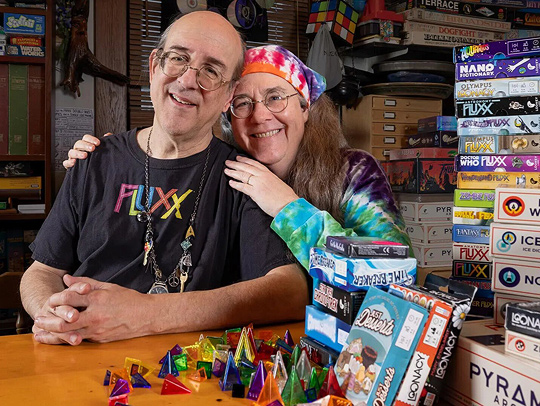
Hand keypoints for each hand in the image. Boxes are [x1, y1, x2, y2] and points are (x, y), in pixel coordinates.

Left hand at [34, 275, 149, 343]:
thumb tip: (67, 278)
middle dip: (48, 322)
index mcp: (97, 299)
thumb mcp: (108, 286)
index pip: (69, 298)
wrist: (147, 316)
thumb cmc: (129, 299)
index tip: (49, 301)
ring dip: (52, 335)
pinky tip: (58, 339)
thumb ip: (85, 282)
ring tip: (40, 334)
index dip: (56, 299)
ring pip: (69, 335)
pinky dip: (67, 339)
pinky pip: (80, 340)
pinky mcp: (100, 340)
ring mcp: (97, 330)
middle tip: (37, 320)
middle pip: (64, 321)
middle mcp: (95, 315)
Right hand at [62, 133, 110, 168]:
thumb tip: (107, 135)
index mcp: (86, 145)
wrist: (95, 172)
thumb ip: (105, 142)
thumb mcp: (103, 150)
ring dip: (78, 153)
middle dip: (85, 145)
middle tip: (93, 148)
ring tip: (85, 155)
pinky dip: (69, 162)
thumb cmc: (97, 159)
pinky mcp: (70, 166)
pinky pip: (66, 163)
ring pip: (71, 152)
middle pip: (78, 143)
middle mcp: (79, 150)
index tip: (98, 143)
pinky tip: (74, 162)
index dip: (91, 139)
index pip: (86, 138)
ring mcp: (74, 157)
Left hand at [224, 156, 298, 216]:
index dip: (245, 160)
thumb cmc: (286, 197)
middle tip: (228, 162)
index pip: (254, 164)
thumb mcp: (278, 185)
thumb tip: (264, 185)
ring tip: (226, 170)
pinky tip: (230, 182)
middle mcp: (263, 176)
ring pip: (243, 175)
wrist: (289, 205)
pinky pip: (243, 186)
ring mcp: (259, 183)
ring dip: (233, 172)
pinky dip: (235, 184)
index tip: (238, 158)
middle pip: (246, 167)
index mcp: (269, 174)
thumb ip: (269, 182)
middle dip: (236, 164)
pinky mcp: (255, 192)